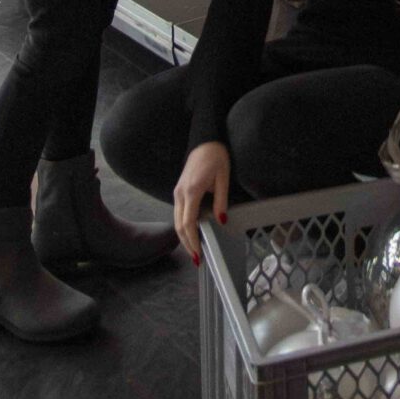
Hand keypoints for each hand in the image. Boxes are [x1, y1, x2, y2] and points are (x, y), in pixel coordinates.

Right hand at [173, 140, 230, 262]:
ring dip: (184, 237)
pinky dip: (183, 226)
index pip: (188, 223)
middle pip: (179, 226)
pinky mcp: (179, 190)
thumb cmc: (216, 156)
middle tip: (197, 259)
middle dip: (187, 244)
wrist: (205, 139)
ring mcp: (178, 191)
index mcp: (191, 191)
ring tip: (194, 250)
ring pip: (176, 220)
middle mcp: (181, 193)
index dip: (192, 241)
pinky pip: (179, 213)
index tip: (198, 254)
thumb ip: (221, 200)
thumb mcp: (223, 177)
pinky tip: (191, 233)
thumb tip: (221, 220)